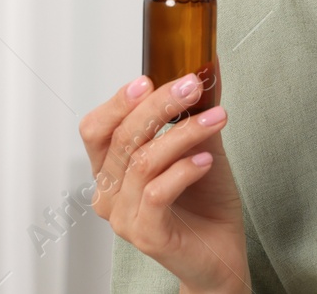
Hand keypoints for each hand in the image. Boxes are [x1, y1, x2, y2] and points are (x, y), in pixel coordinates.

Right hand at [80, 73, 251, 293]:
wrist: (220, 252)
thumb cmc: (205, 201)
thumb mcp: (200, 144)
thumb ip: (196, 110)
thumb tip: (207, 63)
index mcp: (112, 168)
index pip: (96, 128)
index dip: (117, 102)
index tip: (148, 79)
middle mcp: (110, 193)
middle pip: (123, 138)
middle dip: (160, 105)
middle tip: (192, 85)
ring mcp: (124, 217)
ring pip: (143, 161)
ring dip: (183, 132)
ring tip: (216, 119)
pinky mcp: (145, 235)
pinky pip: (156, 193)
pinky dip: (184, 169)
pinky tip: (206, 158)